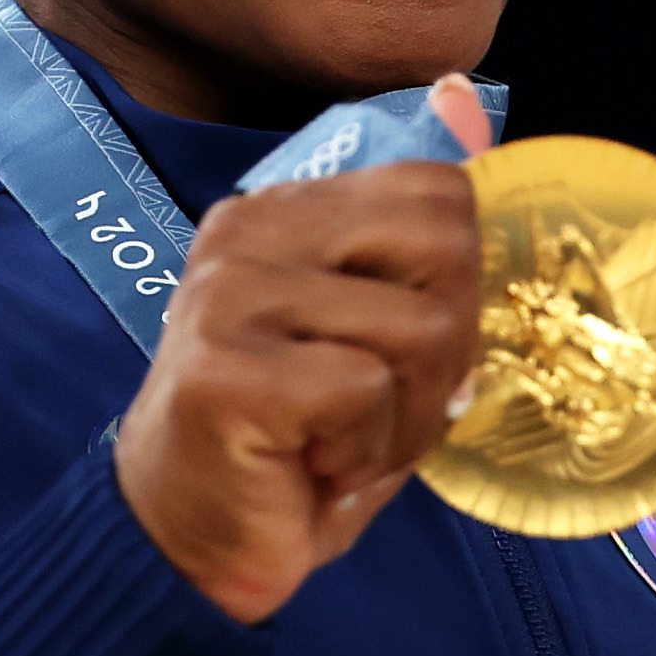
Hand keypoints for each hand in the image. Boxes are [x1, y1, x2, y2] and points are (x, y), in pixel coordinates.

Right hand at [113, 76, 491, 622]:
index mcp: (283, 210)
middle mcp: (248, 231)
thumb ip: (418, 248)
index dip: (458, 283)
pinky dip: (365, 448)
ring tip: (347, 442)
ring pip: (417, 328)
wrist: (187, 540)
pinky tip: (314, 464)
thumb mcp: (366, 330)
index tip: (414, 353)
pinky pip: (365, 388)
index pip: (435, 189)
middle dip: (451, 345)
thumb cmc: (291, 440)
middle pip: (444, 243)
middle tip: (393, 403)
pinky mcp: (227, 368)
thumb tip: (468, 115)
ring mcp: (229, 294)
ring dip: (409, 416)